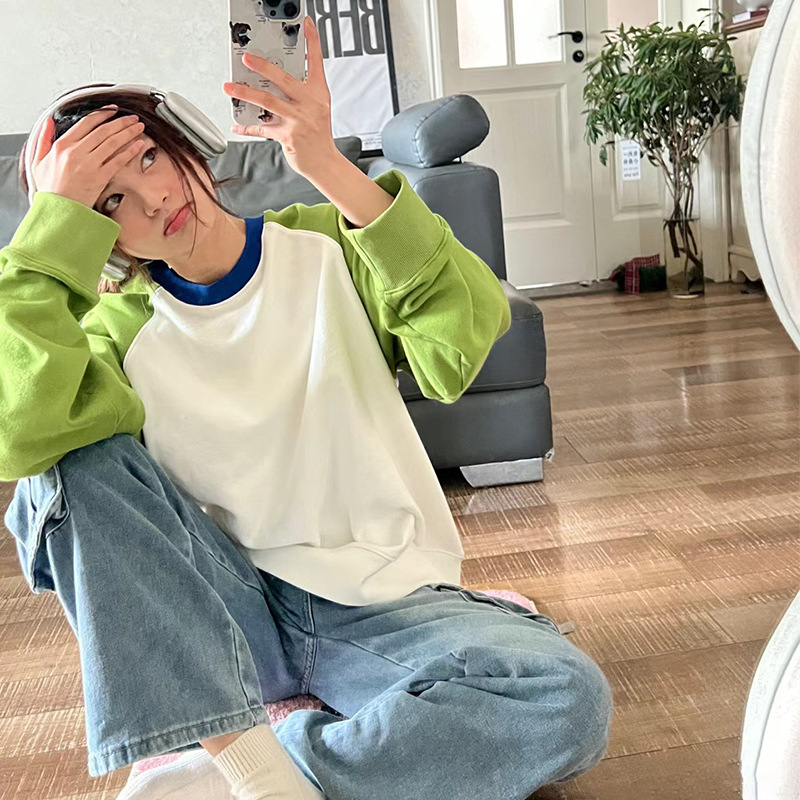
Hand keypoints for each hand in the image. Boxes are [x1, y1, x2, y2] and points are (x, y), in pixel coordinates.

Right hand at [30, 108, 145, 210]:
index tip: (113, 111)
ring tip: (138, 127)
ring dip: (128, 132)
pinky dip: (130, 151)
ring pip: (112, 142)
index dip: (102, 114)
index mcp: (62, 145)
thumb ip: (42, 139)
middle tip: (132, 118)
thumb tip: (48, 121)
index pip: (86, 123)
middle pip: (103, 131)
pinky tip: (138, 145)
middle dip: (121, 122)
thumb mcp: (37, 161)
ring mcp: (89, 164)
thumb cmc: (50, 190)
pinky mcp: (100, 177)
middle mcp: (76, 152)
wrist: (58, 211)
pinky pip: (117, 160)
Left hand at [222, 15, 338, 177]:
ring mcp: (298, 120)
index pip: (316, 62)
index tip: (306, 24)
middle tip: (246, 58)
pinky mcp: (288, 136)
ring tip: (230, 87)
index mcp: (318, 94)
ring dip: (245, 93)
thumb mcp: (316, 109)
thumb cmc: (318, 135)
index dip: (312, 42)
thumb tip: (273, 81)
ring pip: (267, 102)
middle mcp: (309, 104)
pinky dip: (247, 127)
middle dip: (262, 67)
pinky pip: (262, 129)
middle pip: (283, 79)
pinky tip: (237, 124)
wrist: (324, 162)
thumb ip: (299, 93)